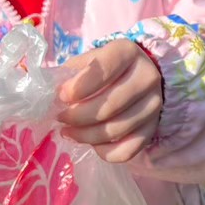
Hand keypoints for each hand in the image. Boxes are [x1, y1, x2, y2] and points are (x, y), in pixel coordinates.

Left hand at [56, 40, 162, 162]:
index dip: (81, 86)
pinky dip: (105, 152)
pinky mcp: (153, 128)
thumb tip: (51, 94)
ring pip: (116, 129)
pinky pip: (128, 150)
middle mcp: (147, 77)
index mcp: (127, 53)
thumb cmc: (105, 69)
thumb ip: (70, 74)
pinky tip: (91, 145)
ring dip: (86, 136)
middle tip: (60, 118)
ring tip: (68, 131)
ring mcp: (154, 105)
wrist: (138, 77)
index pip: (105, 69)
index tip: (62, 96)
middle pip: (110, 105)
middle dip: (78, 116)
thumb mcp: (88, 61)